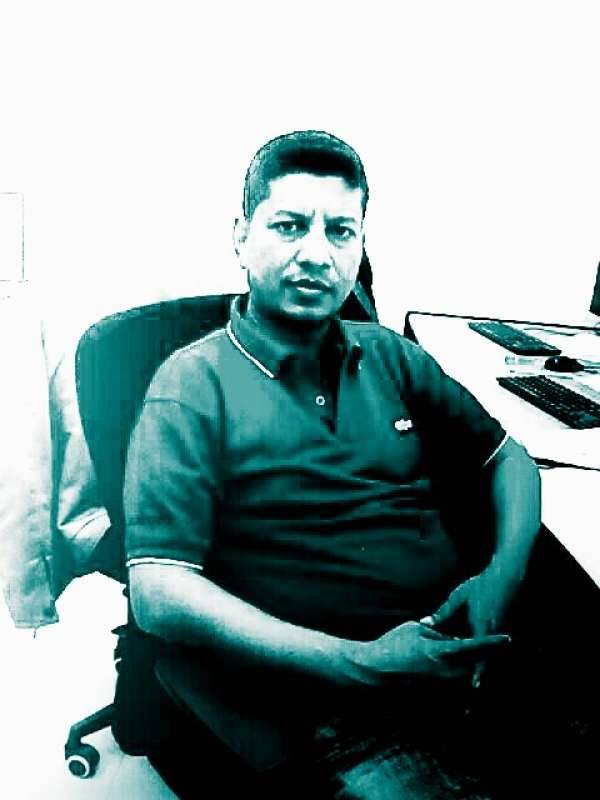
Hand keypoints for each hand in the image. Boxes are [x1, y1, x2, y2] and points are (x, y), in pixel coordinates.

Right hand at [350, 621, 509, 685]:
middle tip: (503, 644)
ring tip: (483, 654)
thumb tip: (456, 636)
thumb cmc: (394, 644)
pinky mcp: (436, 689)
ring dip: (477, 666)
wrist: (376, 669)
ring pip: (468, 674)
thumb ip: (439, 631)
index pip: (473, 646)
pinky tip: (465, 670)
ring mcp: (441, 682)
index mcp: (440, 651)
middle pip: (476, 663)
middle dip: (488, 655)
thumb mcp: (417, 628)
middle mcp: (445, 670)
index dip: (491, 642)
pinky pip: (456, 682)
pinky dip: (464, 676)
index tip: (507, 637)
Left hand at [421, 567, 520, 685]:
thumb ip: (444, 612)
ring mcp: (502, 633)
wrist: (507, 576)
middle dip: (481, 676)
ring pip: (493, 656)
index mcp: (482, 626)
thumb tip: (425, 623)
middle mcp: (493, 633)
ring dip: (485, 667)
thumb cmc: (482, 585)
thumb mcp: (459, 597)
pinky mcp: (505, 630)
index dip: (477, 673)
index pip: (478, 654)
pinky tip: (479, 662)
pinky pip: (496, 648)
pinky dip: (488, 656)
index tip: (474, 687)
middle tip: (473, 691)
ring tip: (475, 684)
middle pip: (488, 660)